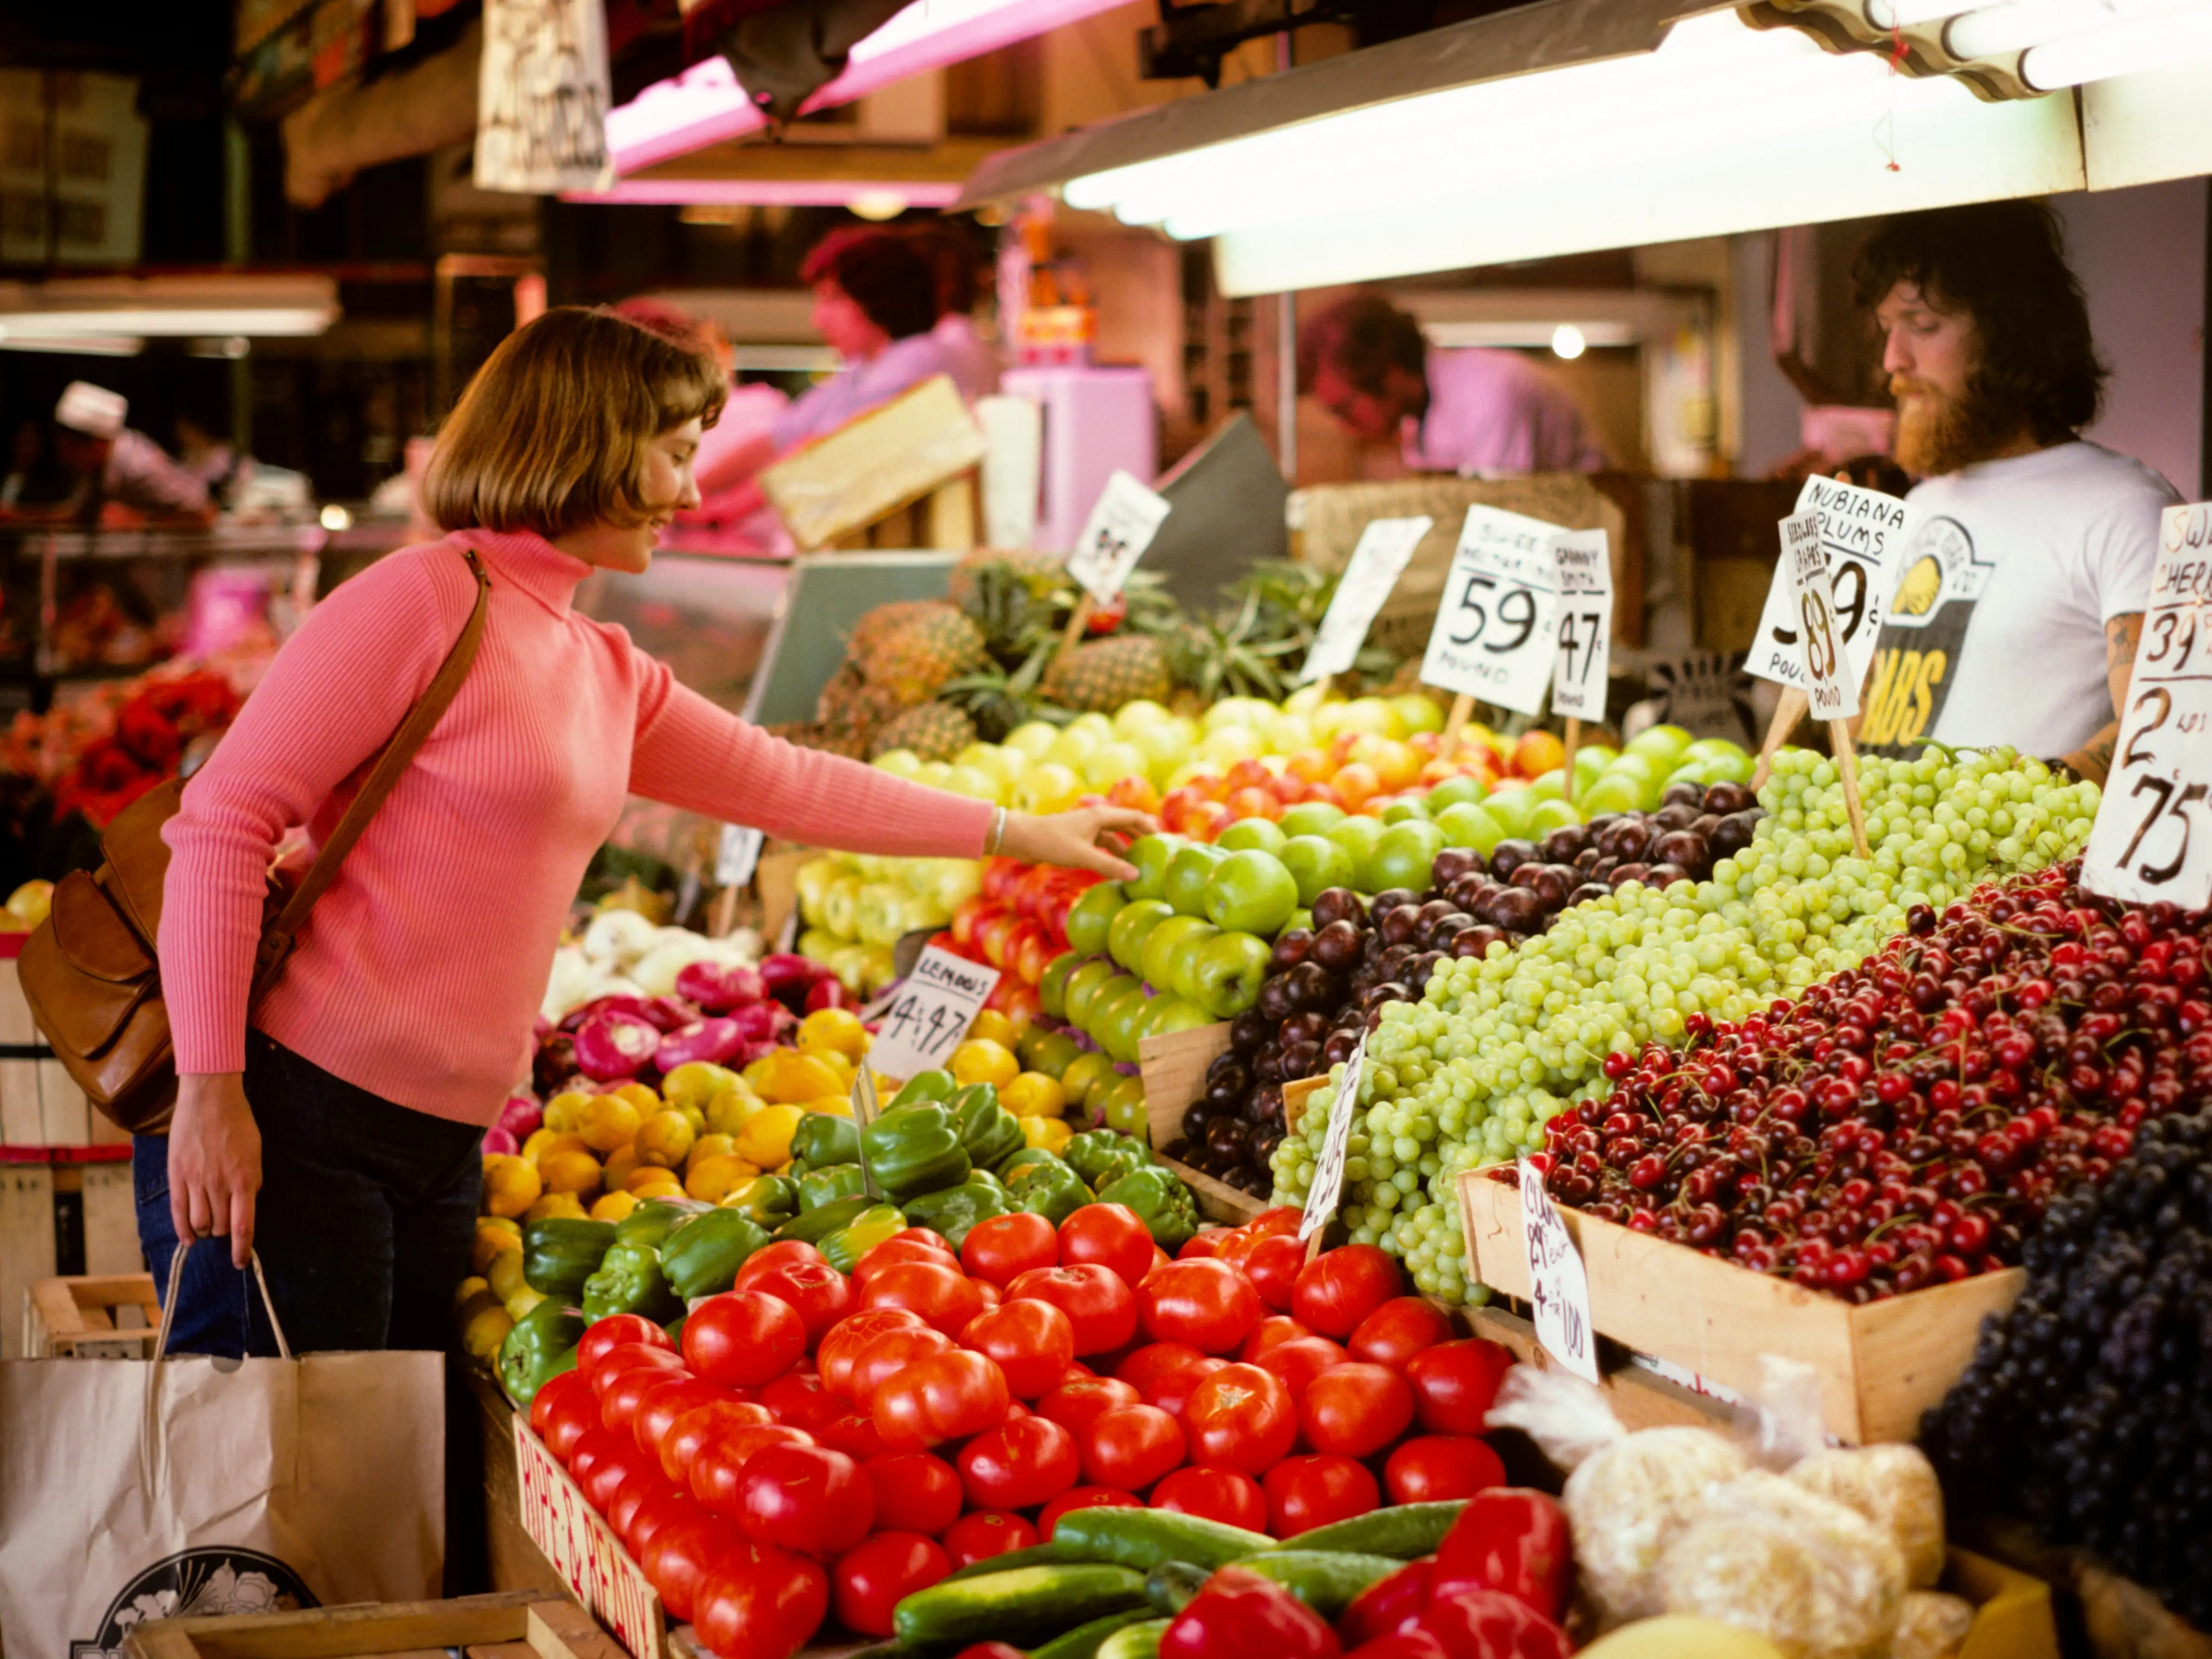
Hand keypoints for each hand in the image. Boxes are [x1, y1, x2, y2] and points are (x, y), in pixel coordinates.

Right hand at [169, 1073, 261, 1269]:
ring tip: (209, 1226)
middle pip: (221, 1227)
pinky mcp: (177, 1174)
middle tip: (226, 1227)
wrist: (210, 1097)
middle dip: (225, 1233)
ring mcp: (196, 1180)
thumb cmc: (238, 1122)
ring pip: (199, 1223)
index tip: (241, 1262)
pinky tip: (188, 1239)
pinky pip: (177, 1211)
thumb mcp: (256, 1153)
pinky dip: (183, 1229)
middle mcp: (219, 1184)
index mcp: (245, 1179)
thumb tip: (246, 1205)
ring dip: (205, 1230)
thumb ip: (251, 1181)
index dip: (242, 1249)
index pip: (244, 1226)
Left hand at [1000, 805, 1156, 881]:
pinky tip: (1114, 869)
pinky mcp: (1078, 838)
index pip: (1135, 817)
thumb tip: (1136, 875)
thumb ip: (1110, 866)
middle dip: (1141, 838)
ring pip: (1113, 837)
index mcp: (1101, 815)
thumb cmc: (1052, 843)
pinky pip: (1101, 845)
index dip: (1151, 828)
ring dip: (1125, 849)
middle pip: (1126, 825)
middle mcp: (1096, 818)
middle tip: (1156, 854)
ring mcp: (1087, 828)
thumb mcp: (1083, 856)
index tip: (1165, 841)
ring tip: (1138, 865)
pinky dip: (1110, 855)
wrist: (1022, 838)